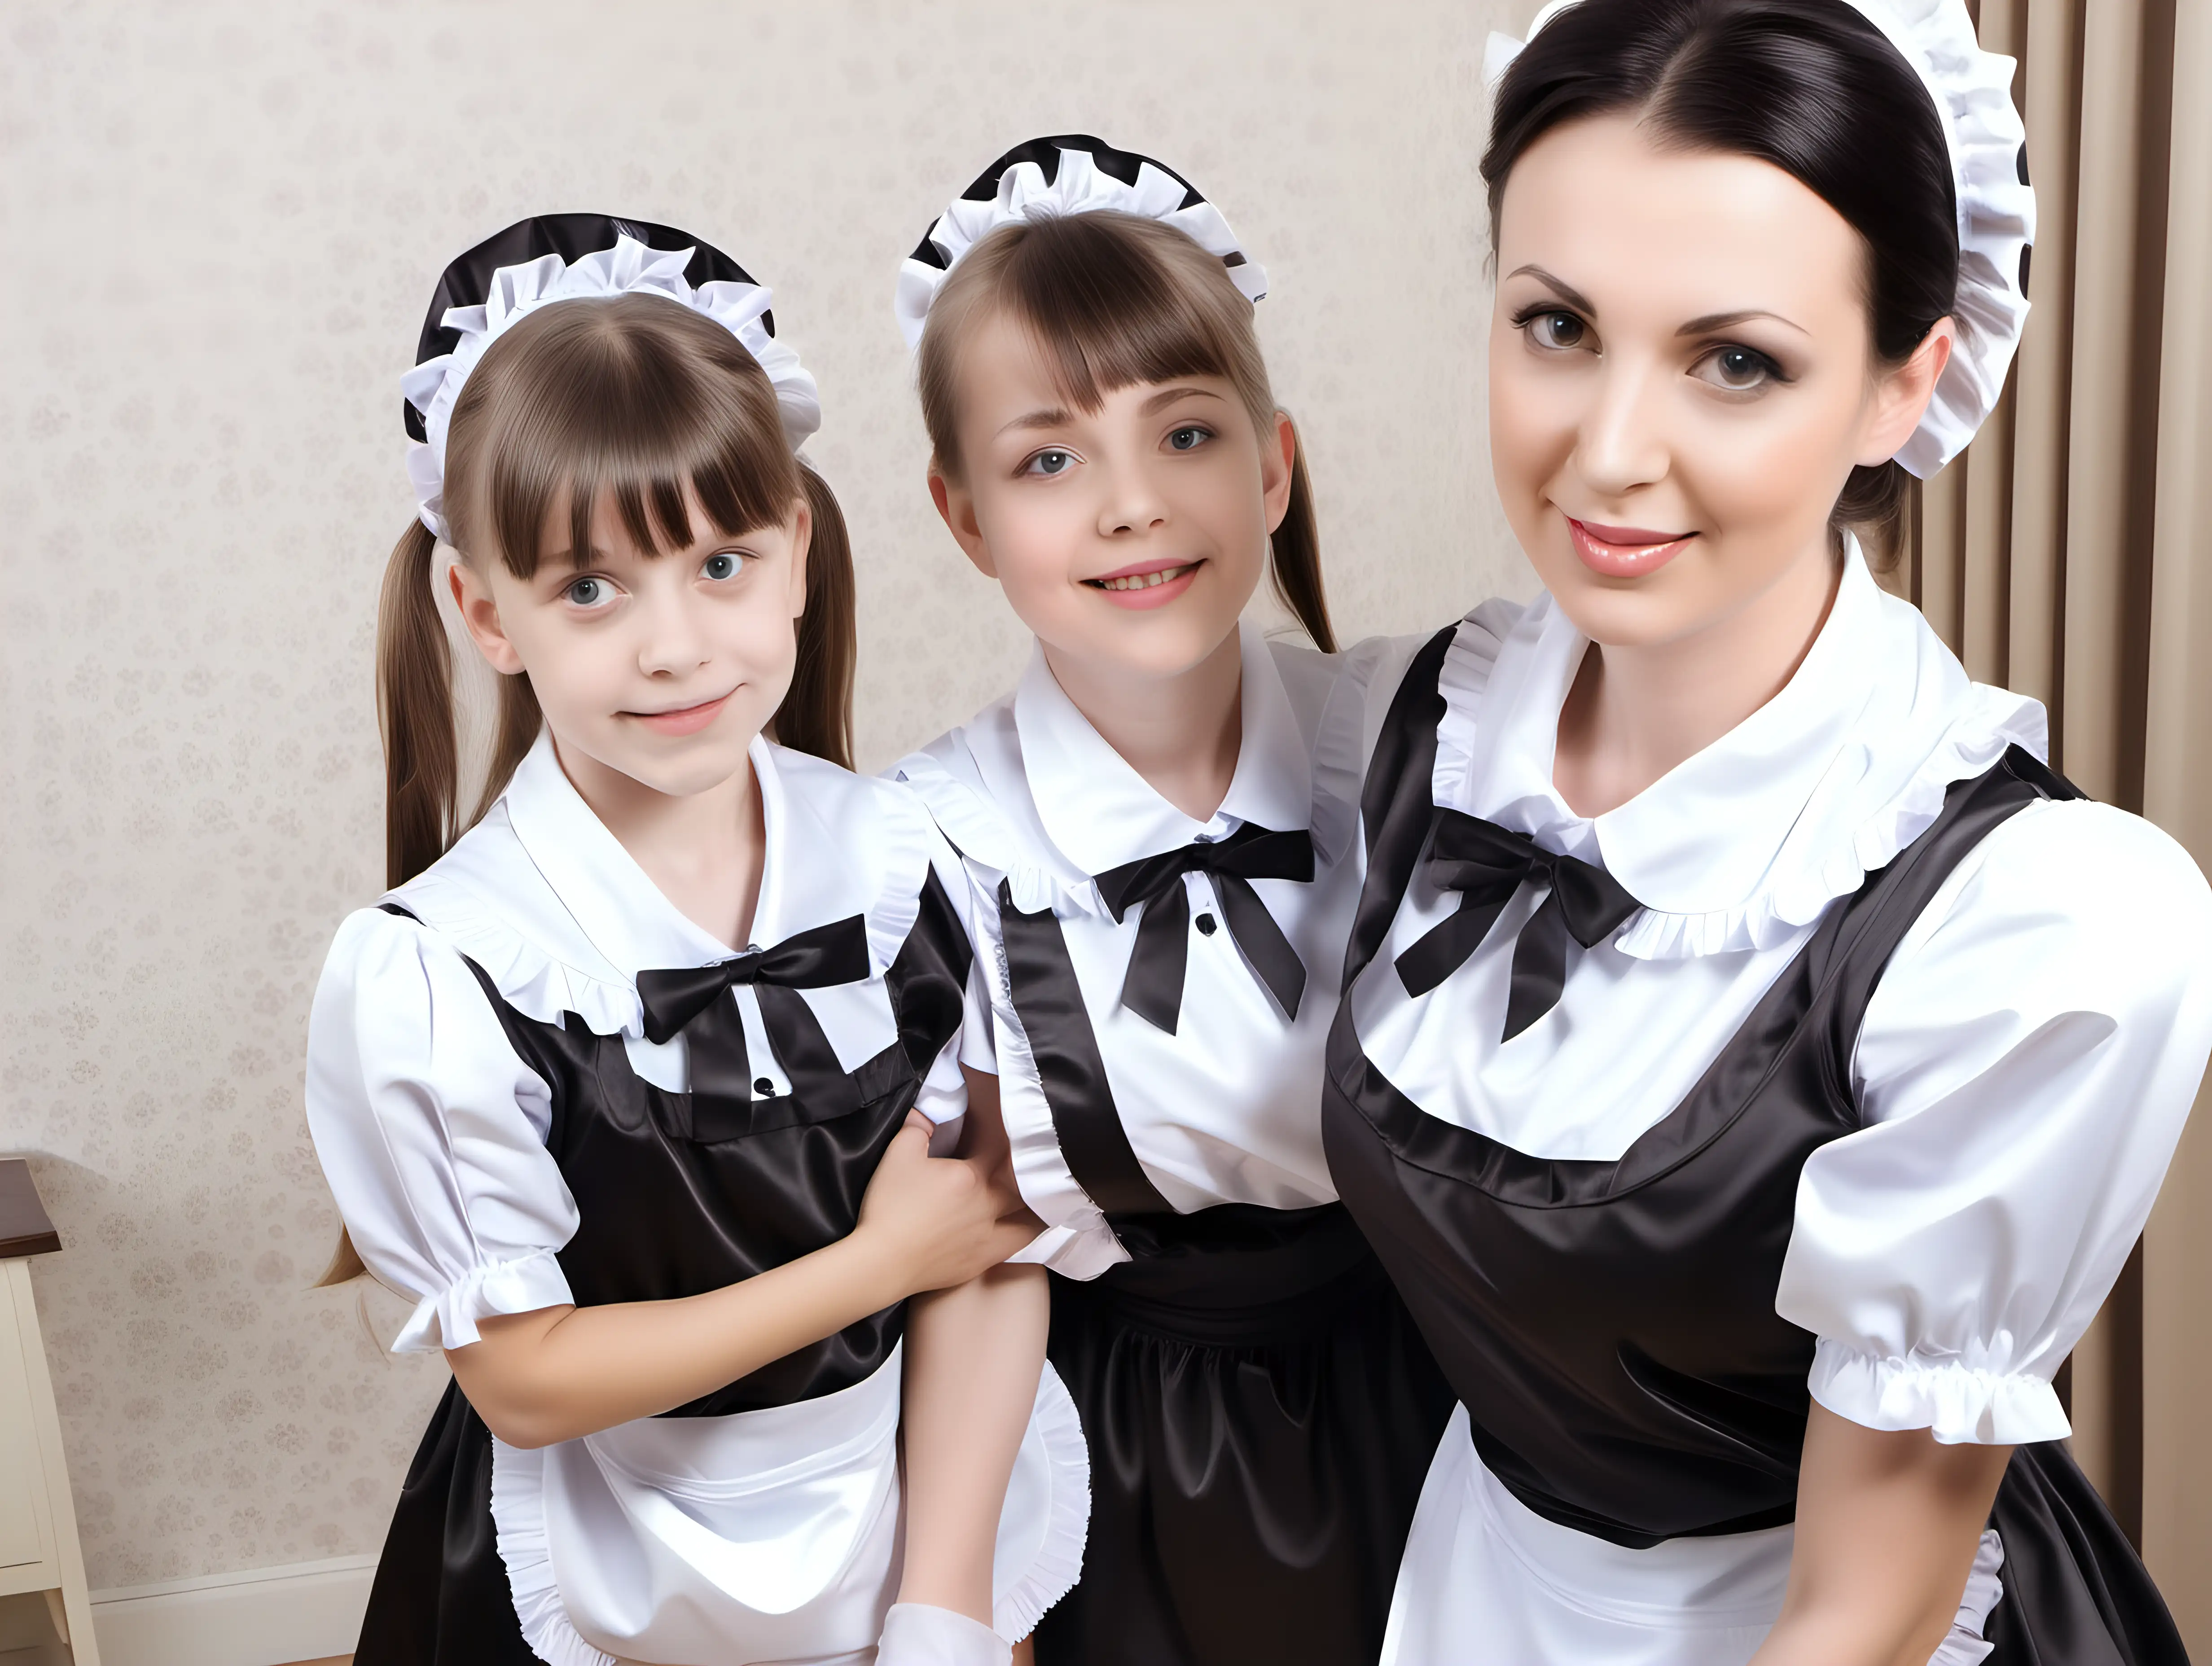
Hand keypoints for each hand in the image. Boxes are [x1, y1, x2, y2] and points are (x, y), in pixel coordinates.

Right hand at [857, 1113, 1039, 1296]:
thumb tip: (927, 1115)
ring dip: (1038, 1210)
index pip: (1005, 1151)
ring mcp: (987, 1239)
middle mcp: (987, 1207)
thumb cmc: (889, 1207)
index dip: (1012, 1138)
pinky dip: (1019, 1235)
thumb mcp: (898, 1154)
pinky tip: (1014, 1229)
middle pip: (1027, 1188)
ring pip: (1029, 1223)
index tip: (1016, 1131)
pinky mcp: (979, 1263)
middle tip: (1039, 1166)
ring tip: (1039, 1201)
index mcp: (971, 1177)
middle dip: (1034, 1175)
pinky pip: (1013, 1248)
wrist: (881, 1263)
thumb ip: (916, 1127)